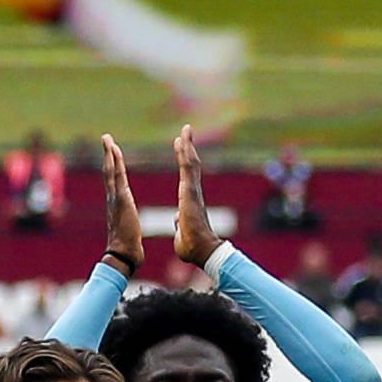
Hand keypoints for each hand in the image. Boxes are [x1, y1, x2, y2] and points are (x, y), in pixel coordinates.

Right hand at [101, 134, 142, 272]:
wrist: (124, 255)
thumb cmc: (129, 246)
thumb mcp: (131, 228)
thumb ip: (129, 221)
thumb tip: (130, 222)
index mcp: (119, 203)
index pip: (116, 180)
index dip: (115, 165)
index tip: (114, 152)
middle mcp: (113, 198)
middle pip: (109, 171)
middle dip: (108, 154)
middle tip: (106, 137)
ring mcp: (115, 199)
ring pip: (110, 172)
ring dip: (109, 154)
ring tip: (108, 139)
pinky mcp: (121, 201)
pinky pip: (116, 178)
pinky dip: (114, 165)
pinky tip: (114, 154)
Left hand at [172, 125, 221, 266]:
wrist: (202, 251)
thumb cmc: (193, 248)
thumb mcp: (182, 232)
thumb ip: (180, 222)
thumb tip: (179, 219)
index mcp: (190, 201)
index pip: (187, 176)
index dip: (184, 161)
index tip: (181, 148)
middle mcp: (194, 193)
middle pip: (192, 165)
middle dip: (188, 148)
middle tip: (186, 132)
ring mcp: (193, 191)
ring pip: (191, 163)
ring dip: (188, 145)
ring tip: (186, 130)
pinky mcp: (190, 192)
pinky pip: (188, 168)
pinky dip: (186, 153)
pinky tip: (183, 140)